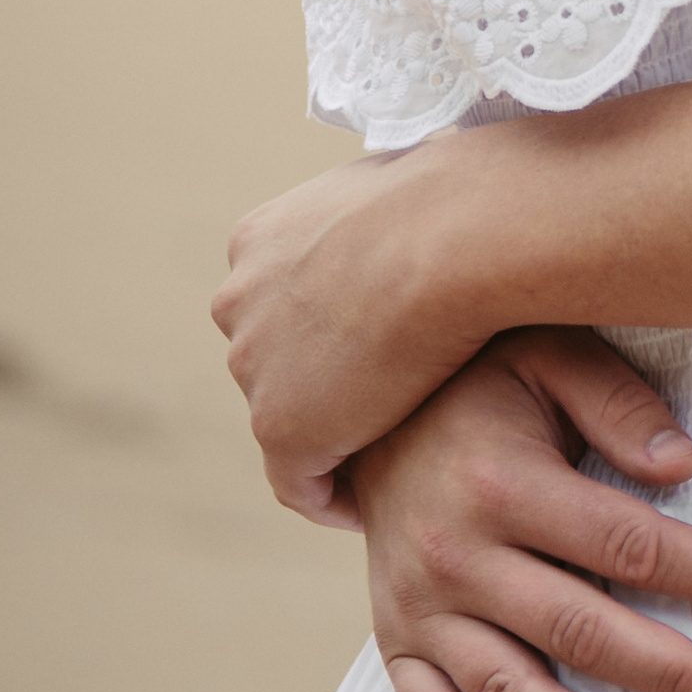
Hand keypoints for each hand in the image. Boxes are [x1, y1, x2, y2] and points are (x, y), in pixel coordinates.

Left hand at [215, 131, 521, 521]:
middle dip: (322, 385)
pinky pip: (301, 485)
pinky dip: (335, 499)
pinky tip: (380, 505)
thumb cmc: (452, 200)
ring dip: (334, 440)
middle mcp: (239, 300)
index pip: (280, 302)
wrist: (452, 236)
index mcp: (260, 240)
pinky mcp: (280, 427)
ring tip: (395, 459)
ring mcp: (253, 367)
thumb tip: (427, 205)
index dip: (326, 333)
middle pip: (274, 361)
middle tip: (389, 411)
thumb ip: (381, 216)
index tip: (374, 354)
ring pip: (289, 420)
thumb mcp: (398, 187)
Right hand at [350, 332, 691, 691]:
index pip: (629, 544)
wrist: (356, 406)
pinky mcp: (396, 638)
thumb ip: (616, 401)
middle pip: (581, 629)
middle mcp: (457, 553)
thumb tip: (685, 466)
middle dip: (670, 674)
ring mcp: (419, 605)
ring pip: (508, 688)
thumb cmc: (476, 377)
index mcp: (503, 482)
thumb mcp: (546, 354)